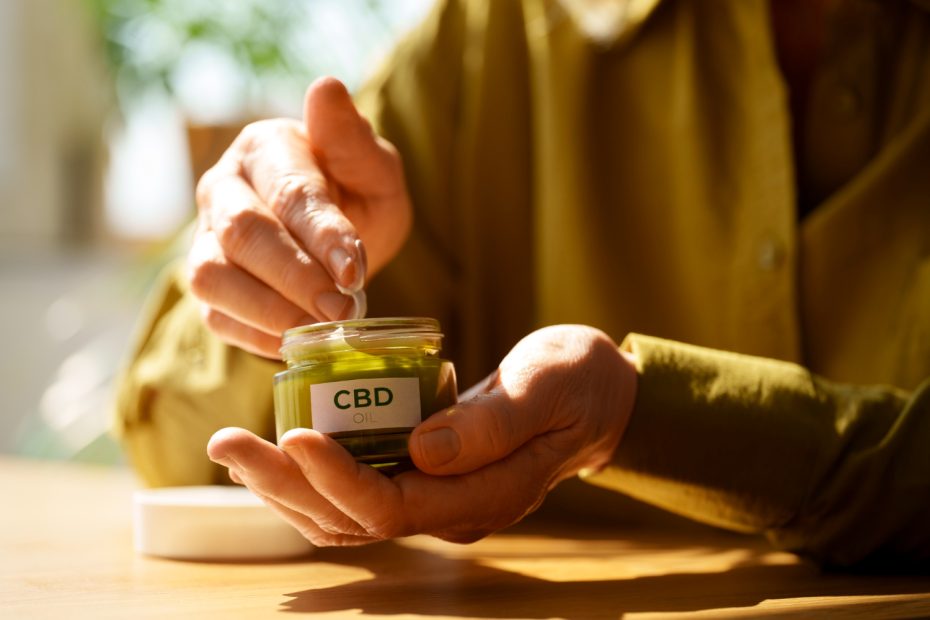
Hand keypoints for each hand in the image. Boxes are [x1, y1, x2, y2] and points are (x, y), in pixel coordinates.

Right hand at [189, 76, 410, 357]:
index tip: (354, 270)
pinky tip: (299, 343)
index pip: (289, 191)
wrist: (333, 240)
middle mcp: (223, 188)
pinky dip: (257, 335)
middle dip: (296, 277)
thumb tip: (325, 87)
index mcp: (266, 148)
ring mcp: (205, 237)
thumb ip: (353, 140)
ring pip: (213, 276)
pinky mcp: (207, 284)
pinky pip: (216, 315)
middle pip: (243, 234)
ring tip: (323, 331)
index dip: (322, 234)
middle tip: (343, 311)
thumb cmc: (355, 197)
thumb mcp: (373, 171)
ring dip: (270, 310)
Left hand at [207, 325, 637, 544]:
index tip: (294, 434)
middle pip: (351, 519)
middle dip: (284, 484)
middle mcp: (451, 511)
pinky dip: (311, 472)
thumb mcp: (547, 387)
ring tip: (232, 447)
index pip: (392, 507)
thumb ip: (492, 422)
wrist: (599, 395)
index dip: (336, 478)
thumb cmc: (580, 383)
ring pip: (344, 513)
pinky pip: (356, 488)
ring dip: (284, 483)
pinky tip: (281, 442)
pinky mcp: (424, 475)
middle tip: (225, 443)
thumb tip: (423, 450)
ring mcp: (436, 498)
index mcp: (483, 498)